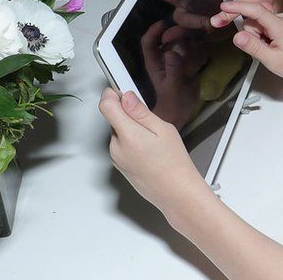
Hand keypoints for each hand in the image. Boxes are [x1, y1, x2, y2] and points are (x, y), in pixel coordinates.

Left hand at [98, 88, 207, 216]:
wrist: (175, 193)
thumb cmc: (174, 164)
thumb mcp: (163, 130)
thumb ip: (141, 112)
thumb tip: (126, 97)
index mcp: (127, 134)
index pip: (106, 105)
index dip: (111, 93)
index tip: (120, 88)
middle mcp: (116, 146)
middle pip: (114, 118)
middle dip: (129, 114)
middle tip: (151, 121)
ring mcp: (116, 158)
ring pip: (119, 132)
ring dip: (131, 129)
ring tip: (154, 140)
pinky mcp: (119, 165)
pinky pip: (122, 145)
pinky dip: (132, 142)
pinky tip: (150, 150)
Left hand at [141, 20, 205, 129]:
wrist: (182, 111)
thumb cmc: (172, 101)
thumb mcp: (172, 85)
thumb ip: (173, 68)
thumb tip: (171, 51)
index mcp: (154, 61)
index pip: (149, 41)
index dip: (154, 30)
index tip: (165, 23)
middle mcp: (164, 57)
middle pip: (170, 37)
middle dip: (179, 37)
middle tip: (190, 40)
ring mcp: (177, 59)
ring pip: (185, 43)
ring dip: (192, 50)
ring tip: (192, 66)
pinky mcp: (189, 63)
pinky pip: (195, 52)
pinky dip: (199, 57)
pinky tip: (198, 68)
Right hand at [220, 1, 282, 89]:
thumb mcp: (272, 60)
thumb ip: (253, 47)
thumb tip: (237, 36)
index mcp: (280, 25)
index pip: (255, 10)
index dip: (238, 7)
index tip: (224, 6)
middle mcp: (282, 18)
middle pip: (254, 19)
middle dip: (252, 35)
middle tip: (264, 50)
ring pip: (259, 24)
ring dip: (259, 37)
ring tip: (271, 50)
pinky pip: (265, 26)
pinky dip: (264, 37)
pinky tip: (274, 47)